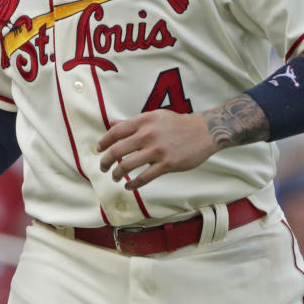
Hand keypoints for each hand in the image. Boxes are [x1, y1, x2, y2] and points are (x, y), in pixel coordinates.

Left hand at [97, 110, 216, 188]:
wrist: (205, 131)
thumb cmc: (177, 124)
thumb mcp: (154, 116)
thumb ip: (132, 122)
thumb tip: (111, 123)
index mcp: (143, 121)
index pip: (116, 132)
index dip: (104, 142)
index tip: (99, 150)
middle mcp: (147, 134)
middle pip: (117, 150)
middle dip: (105, 161)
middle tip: (102, 167)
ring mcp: (157, 150)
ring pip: (127, 165)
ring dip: (117, 173)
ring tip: (115, 177)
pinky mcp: (167, 164)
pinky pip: (144, 177)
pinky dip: (133, 184)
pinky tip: (129, 186)